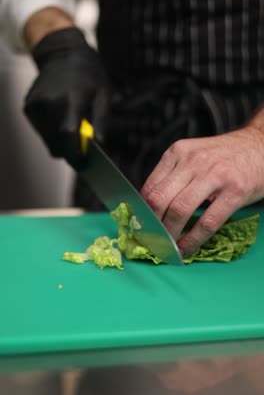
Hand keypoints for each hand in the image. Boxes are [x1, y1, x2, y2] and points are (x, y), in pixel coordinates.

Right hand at [24, 27, 109, 167]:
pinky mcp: (29, 107)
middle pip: (56, 142)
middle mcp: (50, 102)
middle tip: (80, 147)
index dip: (75, 153)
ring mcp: (36, 105)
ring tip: (70, 124)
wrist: (62, 54)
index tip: (83, 163)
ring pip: (48, 139)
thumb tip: (100, 143)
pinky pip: (41, 130)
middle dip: (69, 150)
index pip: (68, 134)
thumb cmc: (89, 75)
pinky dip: (52, 131)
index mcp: (71, 98)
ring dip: (60, 140)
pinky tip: (60, 117)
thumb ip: (101, 120)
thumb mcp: (104, 94)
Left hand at [141, 125, 263, 256]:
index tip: (140, 228)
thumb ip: (173, 176)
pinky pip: (207, 222)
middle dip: (151, 226)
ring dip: (169, 235)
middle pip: (159, 200)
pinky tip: (186, 249)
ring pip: (179, 211)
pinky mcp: (235, 191)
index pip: (149, 187)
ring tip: (166, 247)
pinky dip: (192, 240)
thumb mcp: (193, 156)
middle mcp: (193, 161)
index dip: (141, 213)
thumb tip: (150, 208)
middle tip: (151, 241)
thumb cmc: (224, 156)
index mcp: (178, 152)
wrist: (260, 146)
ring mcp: (214, 176)